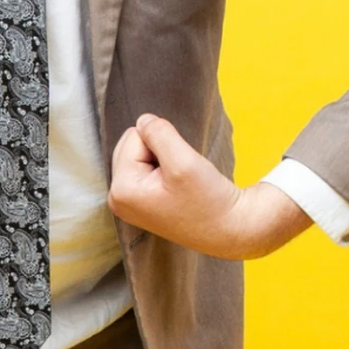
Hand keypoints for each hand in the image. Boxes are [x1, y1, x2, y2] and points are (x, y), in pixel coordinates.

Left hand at [107, 113, 309, 259]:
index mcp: (121, 190)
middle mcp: (117, 198)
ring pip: (139, 152)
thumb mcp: (183, 160)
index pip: (134, 136)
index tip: (178, 169)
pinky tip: (176, 187)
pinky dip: (162, 169)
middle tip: (179, 174)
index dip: (161, 143)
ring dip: (161, 159)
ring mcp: (127, 202)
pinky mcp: (140, 202)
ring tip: (179, 182)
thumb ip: (158, 133)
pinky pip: (145, 167)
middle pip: (131, 143)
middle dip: (157, 150)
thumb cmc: (209, 200)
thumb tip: (143, 119)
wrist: (231, 228)